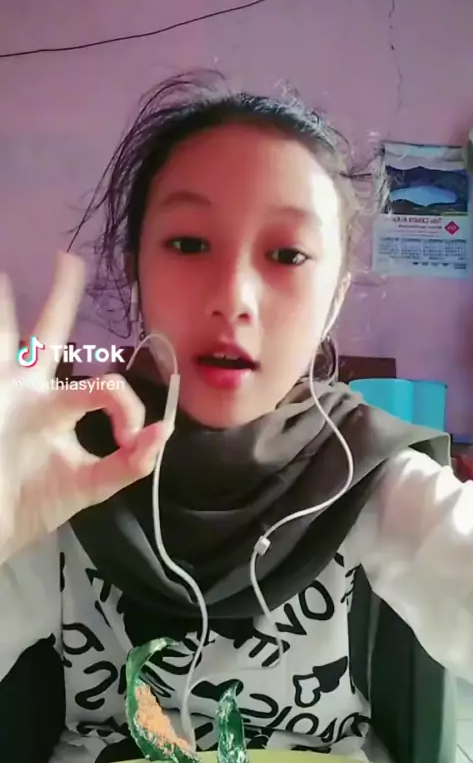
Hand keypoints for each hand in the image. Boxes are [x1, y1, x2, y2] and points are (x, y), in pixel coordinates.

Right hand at [0, 253, 171, 563]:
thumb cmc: (34, 503)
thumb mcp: (88, 486)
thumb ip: (128, 464)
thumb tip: (165, 431)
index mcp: (61, 406)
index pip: (103, 384)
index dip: (127, 404)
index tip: (130, 438)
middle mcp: (30, 389)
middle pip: (50, 333)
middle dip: (62, 296)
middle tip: (69, 259)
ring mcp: (1, 390)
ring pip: (5, 336)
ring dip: (3, 305)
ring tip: (3, 274)